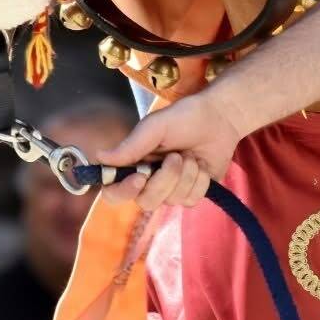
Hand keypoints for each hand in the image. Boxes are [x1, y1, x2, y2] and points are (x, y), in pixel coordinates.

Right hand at [93, 91, 244, 211]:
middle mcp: (149, 182)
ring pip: (172, 200)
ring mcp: (172, 190)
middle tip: (177, 156)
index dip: (123, 191)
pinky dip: (200, 181)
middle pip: (146, 202)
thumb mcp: (155, 126)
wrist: (220, 117)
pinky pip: (192, 199)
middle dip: (165, 179)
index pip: (114, 192)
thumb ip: (131, 145)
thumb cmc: (184, 117)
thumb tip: (100, 157)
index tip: (140, 177)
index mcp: (133, 165)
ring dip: (186, 175)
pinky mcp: (193, 193)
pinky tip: (202, 165)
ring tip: (190, 155)